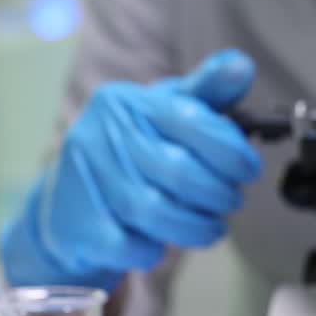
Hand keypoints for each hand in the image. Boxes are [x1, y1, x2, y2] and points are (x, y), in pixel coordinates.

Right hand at [0, 49, 260, 290]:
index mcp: (128, 102)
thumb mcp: (164, 113)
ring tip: (211, 227)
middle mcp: (102, 133)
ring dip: (195, 227)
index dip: (231, 151)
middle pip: (178, 171)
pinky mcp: (76, 221)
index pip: (191, 120)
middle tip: (230, 201)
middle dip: (218, 194)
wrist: (67, 201)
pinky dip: (153, 250)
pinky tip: (162, 243)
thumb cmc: (130, 152)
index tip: (248, 170)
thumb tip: (242, 65)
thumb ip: (207, 92)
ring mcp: (85, 178)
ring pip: (154, 211)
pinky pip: (127, 244)